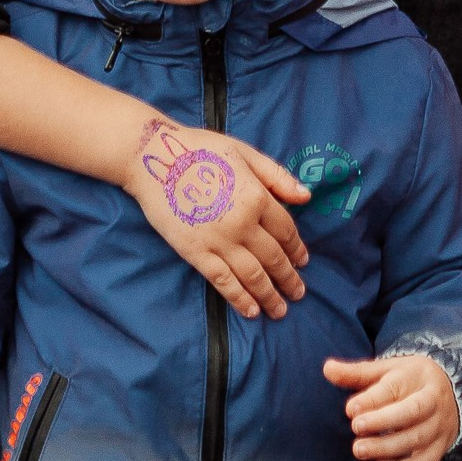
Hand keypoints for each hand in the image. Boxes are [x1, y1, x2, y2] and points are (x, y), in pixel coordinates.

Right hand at [124, 113, 310, 319]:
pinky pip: (222, 281)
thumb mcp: (244, 153)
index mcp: (257, 197)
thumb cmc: (200, 149)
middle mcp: (243, 223)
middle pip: (273, 257)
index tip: (304, 261)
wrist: (154, 159)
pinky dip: (239, 298)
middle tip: (299, 294)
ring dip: (269, 295)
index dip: (297, 248)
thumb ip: (276, 175)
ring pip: (252, 275)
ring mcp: (218, 241)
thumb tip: (307, 196)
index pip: (286, 230)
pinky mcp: (195, 253)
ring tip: (280, 310)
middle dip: (289, 278)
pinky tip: (251, 311)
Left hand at [324, 351, 458, 460]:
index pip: (395, 387)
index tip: (350, 409)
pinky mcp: (440, 447)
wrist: (452, 391)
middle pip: (411, 412)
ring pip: (417, 438)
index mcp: (416, 376)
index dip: (372, 400)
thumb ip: (356, 373)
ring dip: (387, 447)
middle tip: (355, 428)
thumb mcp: (385, 370)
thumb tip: (327, 369)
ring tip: (359, 450)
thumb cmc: (409, 380)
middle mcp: (432, 401)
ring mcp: (439, 425)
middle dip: (382, 422)